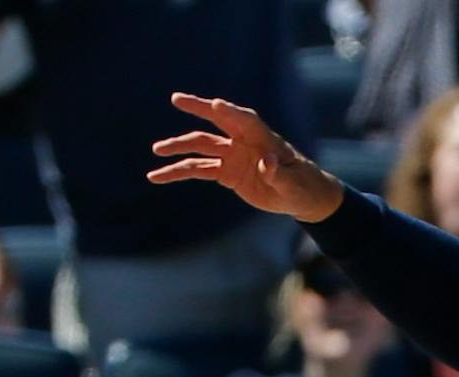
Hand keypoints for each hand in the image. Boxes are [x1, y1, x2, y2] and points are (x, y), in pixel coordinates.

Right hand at [149, 94, 343, 222]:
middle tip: (176, 99)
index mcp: (262, 137)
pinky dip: (178, 172)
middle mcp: (242, 141)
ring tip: (156, 151)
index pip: (244, 120)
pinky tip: (159, 176)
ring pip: (200, 148)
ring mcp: (231, 155)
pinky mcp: (225, 172)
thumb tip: (268, 164)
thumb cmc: (301, 185)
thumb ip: (279, 174)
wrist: (299, 195)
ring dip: (179, 148)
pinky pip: (198, 170)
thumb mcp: (293, 183)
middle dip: (196, 109)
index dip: (230, 112)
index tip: (214, 105)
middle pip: (215, 122)